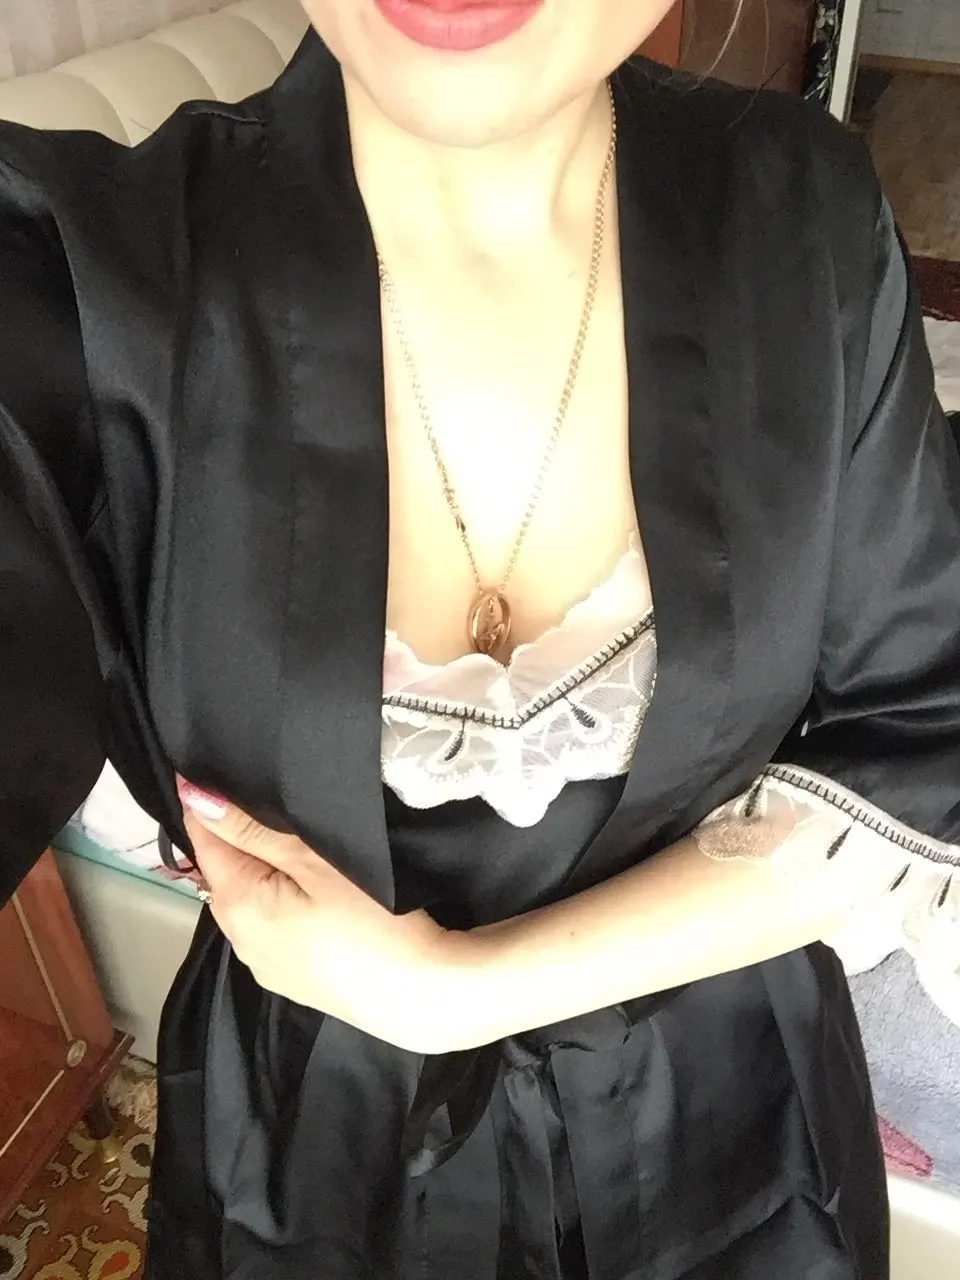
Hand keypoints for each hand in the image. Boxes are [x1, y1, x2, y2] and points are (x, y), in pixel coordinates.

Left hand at [177, 778, 463, 1052]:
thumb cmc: (373, 921)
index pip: (203, 840)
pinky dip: (283, 905)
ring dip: (266, 874)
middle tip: (287, 810)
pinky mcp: (290, 980)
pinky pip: (271, 928)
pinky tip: (319, 899)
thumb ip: (252, 830)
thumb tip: (196, 797)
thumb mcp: (314, 861)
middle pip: (226, 871)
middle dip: (244, 839)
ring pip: (251, 900)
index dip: (213, 805)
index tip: (236, 775)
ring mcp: (263, 965)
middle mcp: (238, 940)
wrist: (422, 990)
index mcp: (236, 905)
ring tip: (306, 851)